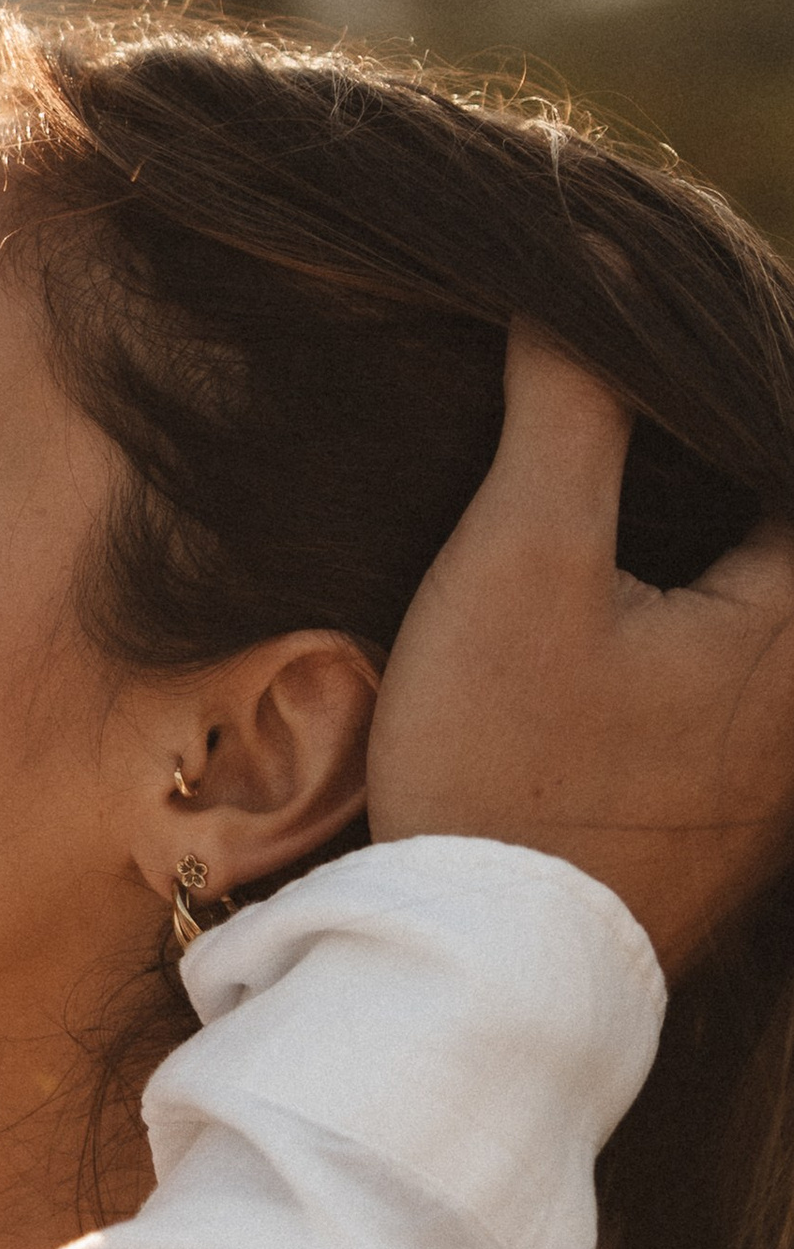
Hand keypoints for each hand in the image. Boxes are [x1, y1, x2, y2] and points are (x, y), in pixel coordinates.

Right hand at [371, 323, 793, 973]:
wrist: (484, 970)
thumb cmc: (504, 768)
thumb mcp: (520, 562)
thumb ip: (570, 408)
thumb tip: (584, 278)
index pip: (785, 433)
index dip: (734, 366)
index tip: (653, 323)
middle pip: (776, 521)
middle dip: (721, 448)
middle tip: (633, 380)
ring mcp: (787, 754)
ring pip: (765, 598)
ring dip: (714, 528)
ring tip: (622, 464)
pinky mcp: (743, 798)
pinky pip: (748, 667)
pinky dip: (705, 608)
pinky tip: (629, 592)